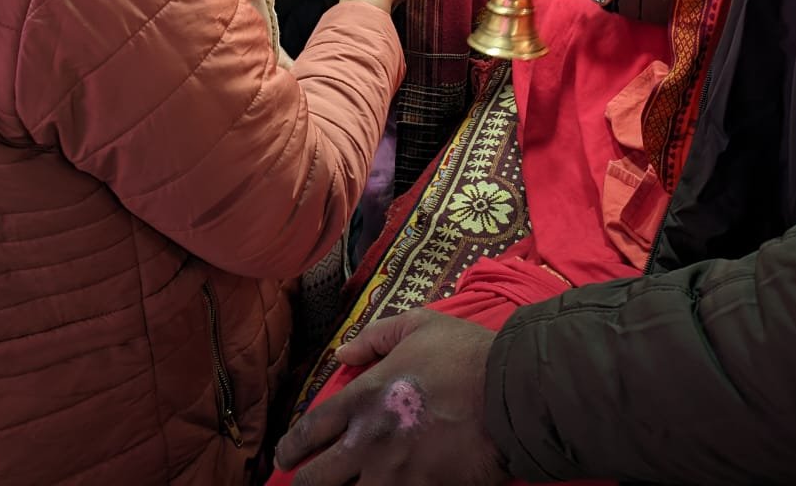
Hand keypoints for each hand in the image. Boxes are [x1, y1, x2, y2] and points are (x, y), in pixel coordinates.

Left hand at [274, 310, 506, 485]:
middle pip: (314, 481)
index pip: (308, 431)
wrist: (511, 395)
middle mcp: (368, 442)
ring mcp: (393, 476)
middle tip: (301, 483)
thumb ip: (375, 336)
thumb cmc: (466, 355)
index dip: (289, 448)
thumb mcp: (419, 325)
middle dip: (303, 483)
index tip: (284, 457)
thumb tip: (342, 352)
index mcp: (363, 398)